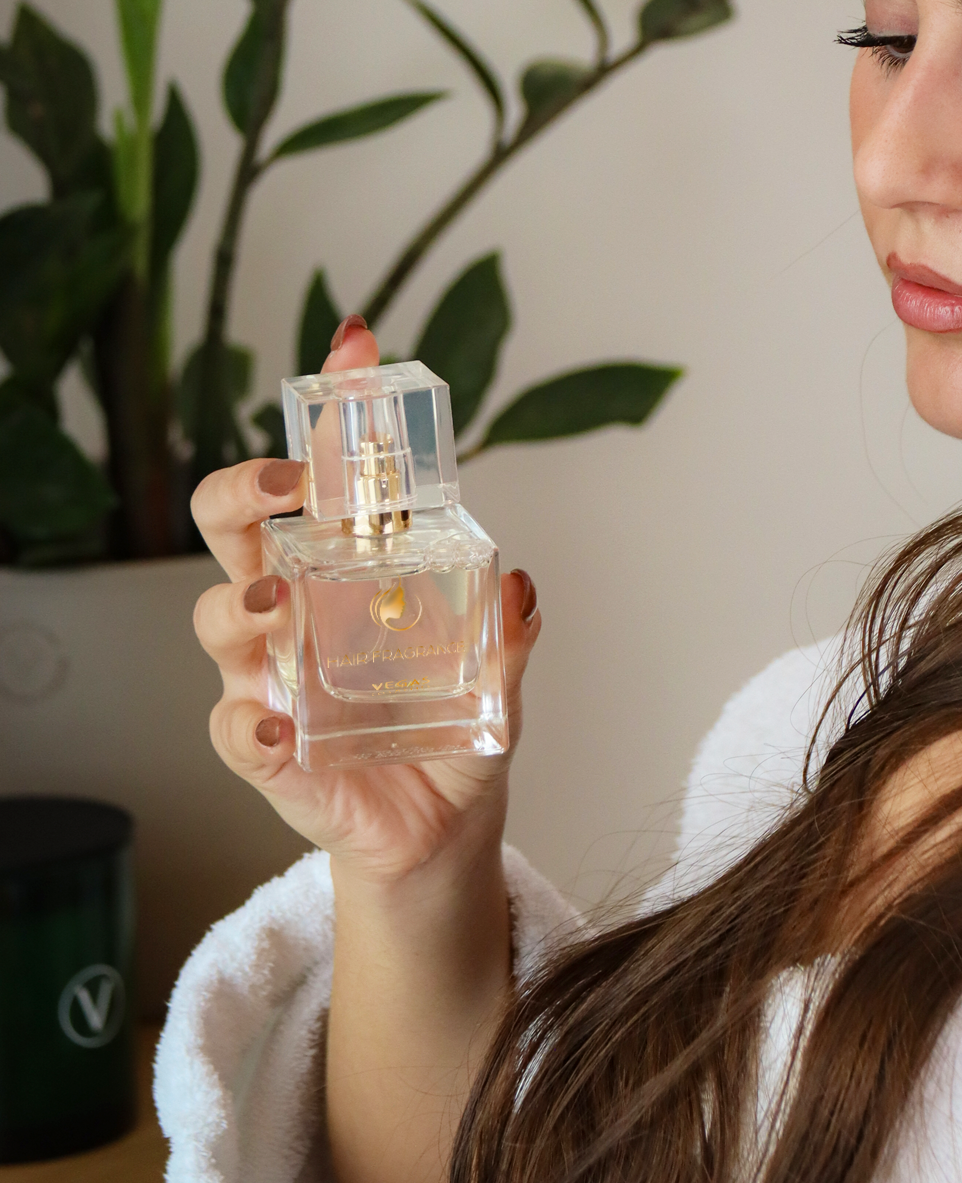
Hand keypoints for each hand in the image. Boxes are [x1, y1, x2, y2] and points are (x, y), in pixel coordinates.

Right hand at [190, 315, 540, 884]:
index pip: (323, 478)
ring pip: (219, 619)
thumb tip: (521, 587)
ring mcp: (272, 679)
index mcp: (344, 575)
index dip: (332, 410)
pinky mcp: (270, 752)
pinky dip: (249, 726)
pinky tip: (279, 726)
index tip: (357, 344)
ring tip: (281, 608)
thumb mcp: (499, 683)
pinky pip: (236, 732)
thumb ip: (506, 638)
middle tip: (286, 481)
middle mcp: (293, 614)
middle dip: (241, 490)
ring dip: (239, 603)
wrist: (442, 837)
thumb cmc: (456, 740)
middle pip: (234, 530)